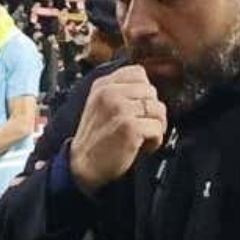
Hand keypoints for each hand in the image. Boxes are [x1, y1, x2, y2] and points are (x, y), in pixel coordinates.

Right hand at [70, 66, 167, 193]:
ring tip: (141, 138)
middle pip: (152, 92)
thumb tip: (150, 90)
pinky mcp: (129, 127)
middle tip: (140, 127)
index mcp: (102, 85)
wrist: (81, 166)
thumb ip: (120, 92)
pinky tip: (141, 148)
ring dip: (155, 127)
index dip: (144, 92)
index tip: (138, 109)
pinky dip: (155, 142)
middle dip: (152, 112)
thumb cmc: (95, 140)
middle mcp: (110, 93)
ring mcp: (119, 108)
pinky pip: (158, 128)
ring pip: (159, 109)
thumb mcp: (100, 106)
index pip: (138, 72)